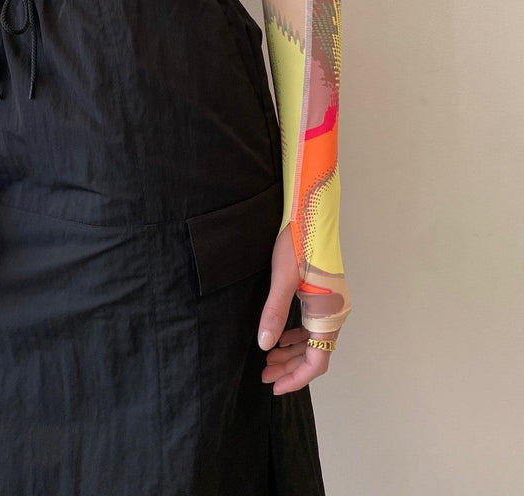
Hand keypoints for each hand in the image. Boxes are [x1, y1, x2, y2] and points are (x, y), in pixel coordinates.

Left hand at [256, 222, 339, 393]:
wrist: (312, 213)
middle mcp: (335, 313)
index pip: (317, 361)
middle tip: (264, 374)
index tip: (274, 386)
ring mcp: (331, 304)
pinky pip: (312, 326)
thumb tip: (264, 344)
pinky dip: (296, 336)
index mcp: (329, 313)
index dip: (296, 378)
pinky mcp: (324, 295)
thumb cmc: (299, 243)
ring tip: (267, 358)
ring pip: (313, 341)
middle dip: (289, 368)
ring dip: (292, 353)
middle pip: (315, 354)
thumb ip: (275, 313)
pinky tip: (280, 337)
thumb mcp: (283, 279)